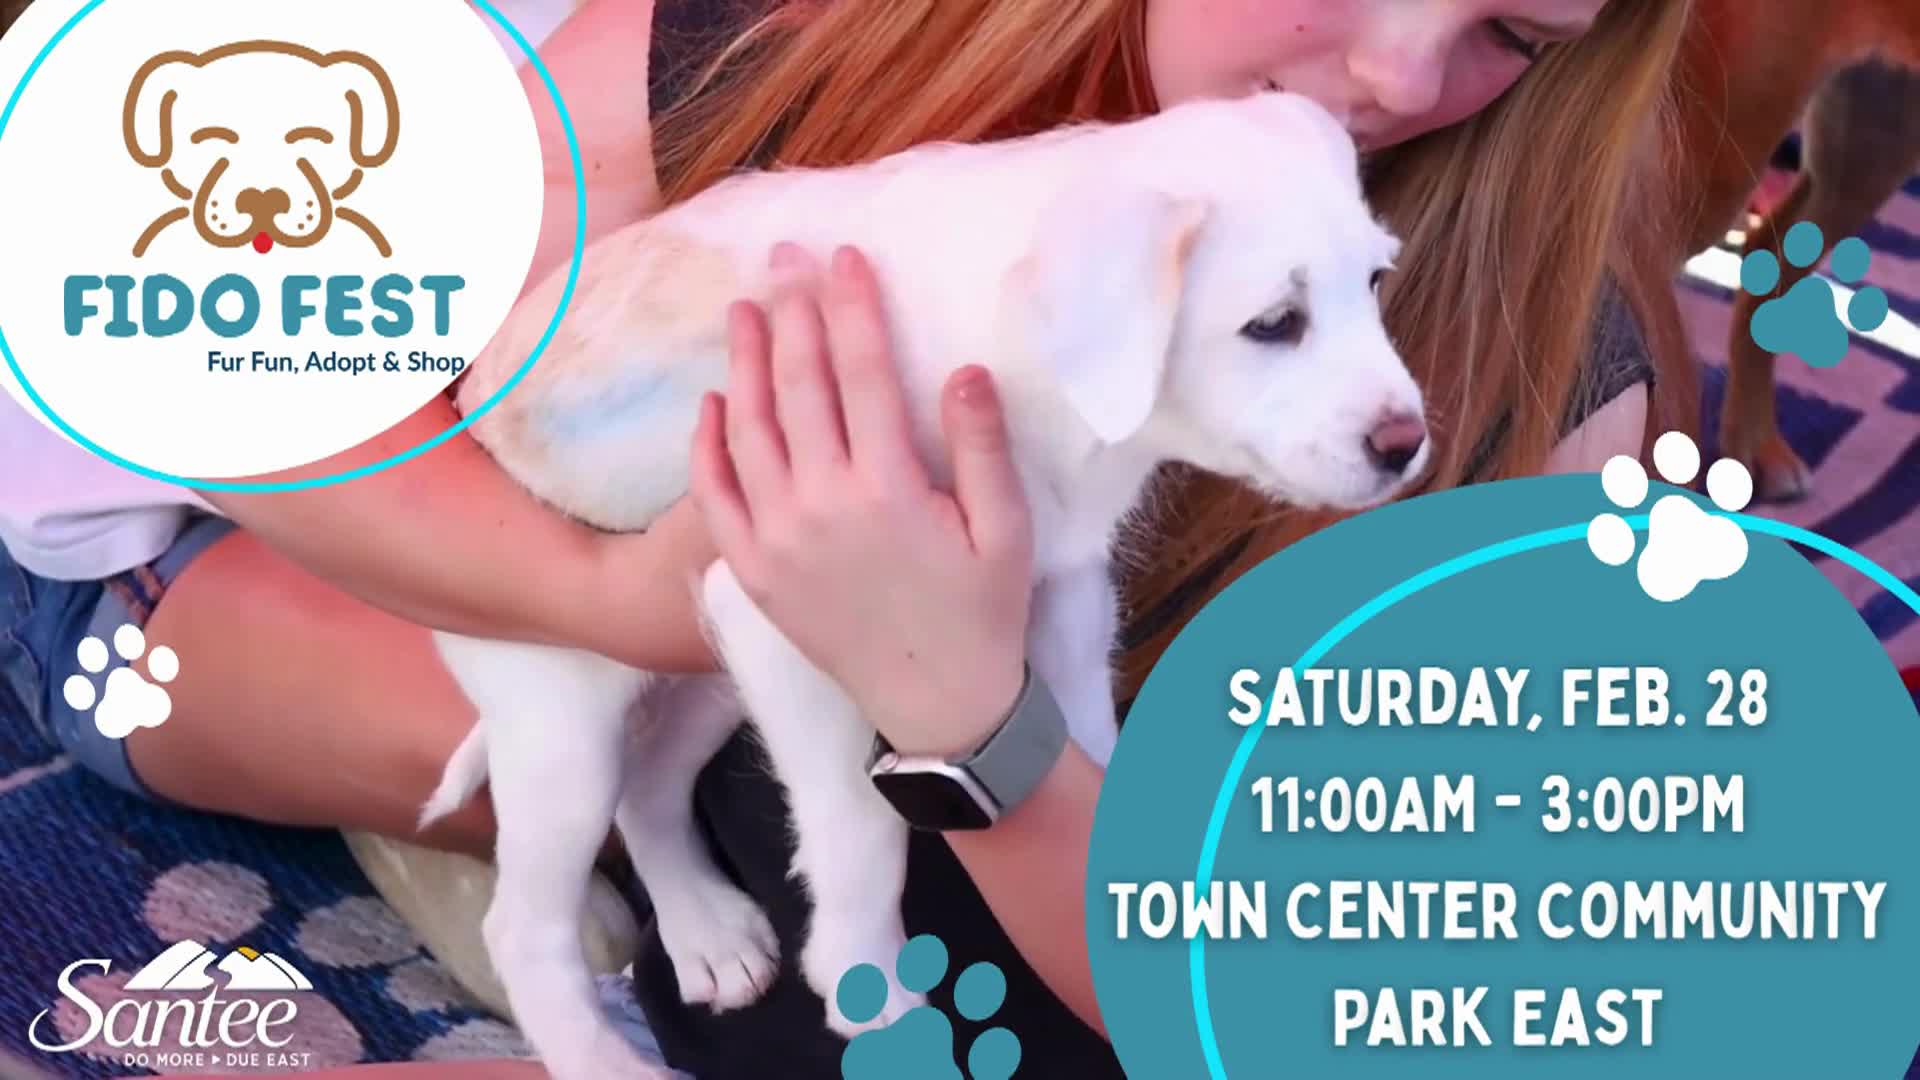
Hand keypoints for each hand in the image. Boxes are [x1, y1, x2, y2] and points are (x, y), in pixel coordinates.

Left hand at [689, 243, 1034, 757]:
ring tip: (744, 308)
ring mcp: (778, 540)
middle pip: (798, 386)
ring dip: (744, 362)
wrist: (937, 706)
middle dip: (792, 313)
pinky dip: (708, 446)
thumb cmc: (982, 613)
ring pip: (748, 430)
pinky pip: (716, 498)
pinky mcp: (753, 572)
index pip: (863, 373)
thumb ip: (982, 447)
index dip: (852, 307)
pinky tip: (711, 402)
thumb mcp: (1004, 530)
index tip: (844, 256)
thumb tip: (965, 368)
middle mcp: (822, 505)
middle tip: (785, 258)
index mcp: (890, 489)